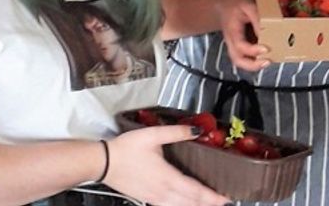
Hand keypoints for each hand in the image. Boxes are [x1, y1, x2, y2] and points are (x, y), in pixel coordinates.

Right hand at [105, 125, 229, 205]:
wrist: (103, 162)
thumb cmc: (126, 149)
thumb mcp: (153, 135)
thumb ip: (176, 132)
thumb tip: (196, 131)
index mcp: (166, 177)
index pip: (194, 190)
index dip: (211, 196)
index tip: (225, 198)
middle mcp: (162, 191)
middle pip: (190, 202)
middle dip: (207, 203)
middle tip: (223, 202)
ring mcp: (153, 197)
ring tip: (208, 204)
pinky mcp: (146, 198)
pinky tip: (184, 204)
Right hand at [217, 0, 270, 70]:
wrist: (222, 8)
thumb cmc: (236, 6)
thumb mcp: (248, 5)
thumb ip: (257, 17)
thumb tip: (268, 30)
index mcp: (232, 30)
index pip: (240, 45)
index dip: (253, 50)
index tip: (266, 49)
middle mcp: (231, 42)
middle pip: (237, 60)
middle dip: (253, 65)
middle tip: (268, 61)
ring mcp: (234, 46)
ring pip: (240, 62)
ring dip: (254, 66)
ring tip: (268, 61)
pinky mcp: (239, 48)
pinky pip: (245, 59)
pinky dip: (254, 62)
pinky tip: (266, 57)